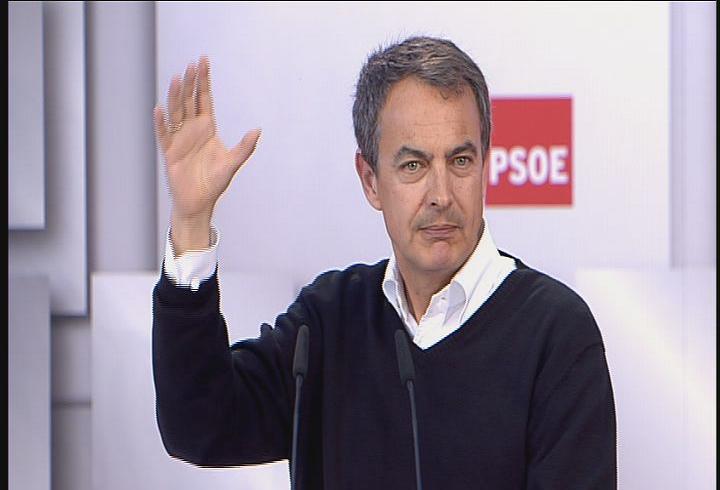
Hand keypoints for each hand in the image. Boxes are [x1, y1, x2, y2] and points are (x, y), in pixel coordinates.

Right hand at [154, 56, 260, 223]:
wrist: (198, 203)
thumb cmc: (215, 183)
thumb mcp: (233, 163)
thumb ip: (245, 148)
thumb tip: (258, 130)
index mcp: (207, 128)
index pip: (204, 98)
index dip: (204, 80)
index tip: (203, 61)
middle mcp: (192, 130)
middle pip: (189, 100)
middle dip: (191, 82)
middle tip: (192, 64)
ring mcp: (179, 139)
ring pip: (176, 112)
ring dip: (176, 96)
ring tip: (177, 79)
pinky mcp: (169, 152)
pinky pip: (163, 134)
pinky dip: (161, 123)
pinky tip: (160, 110)